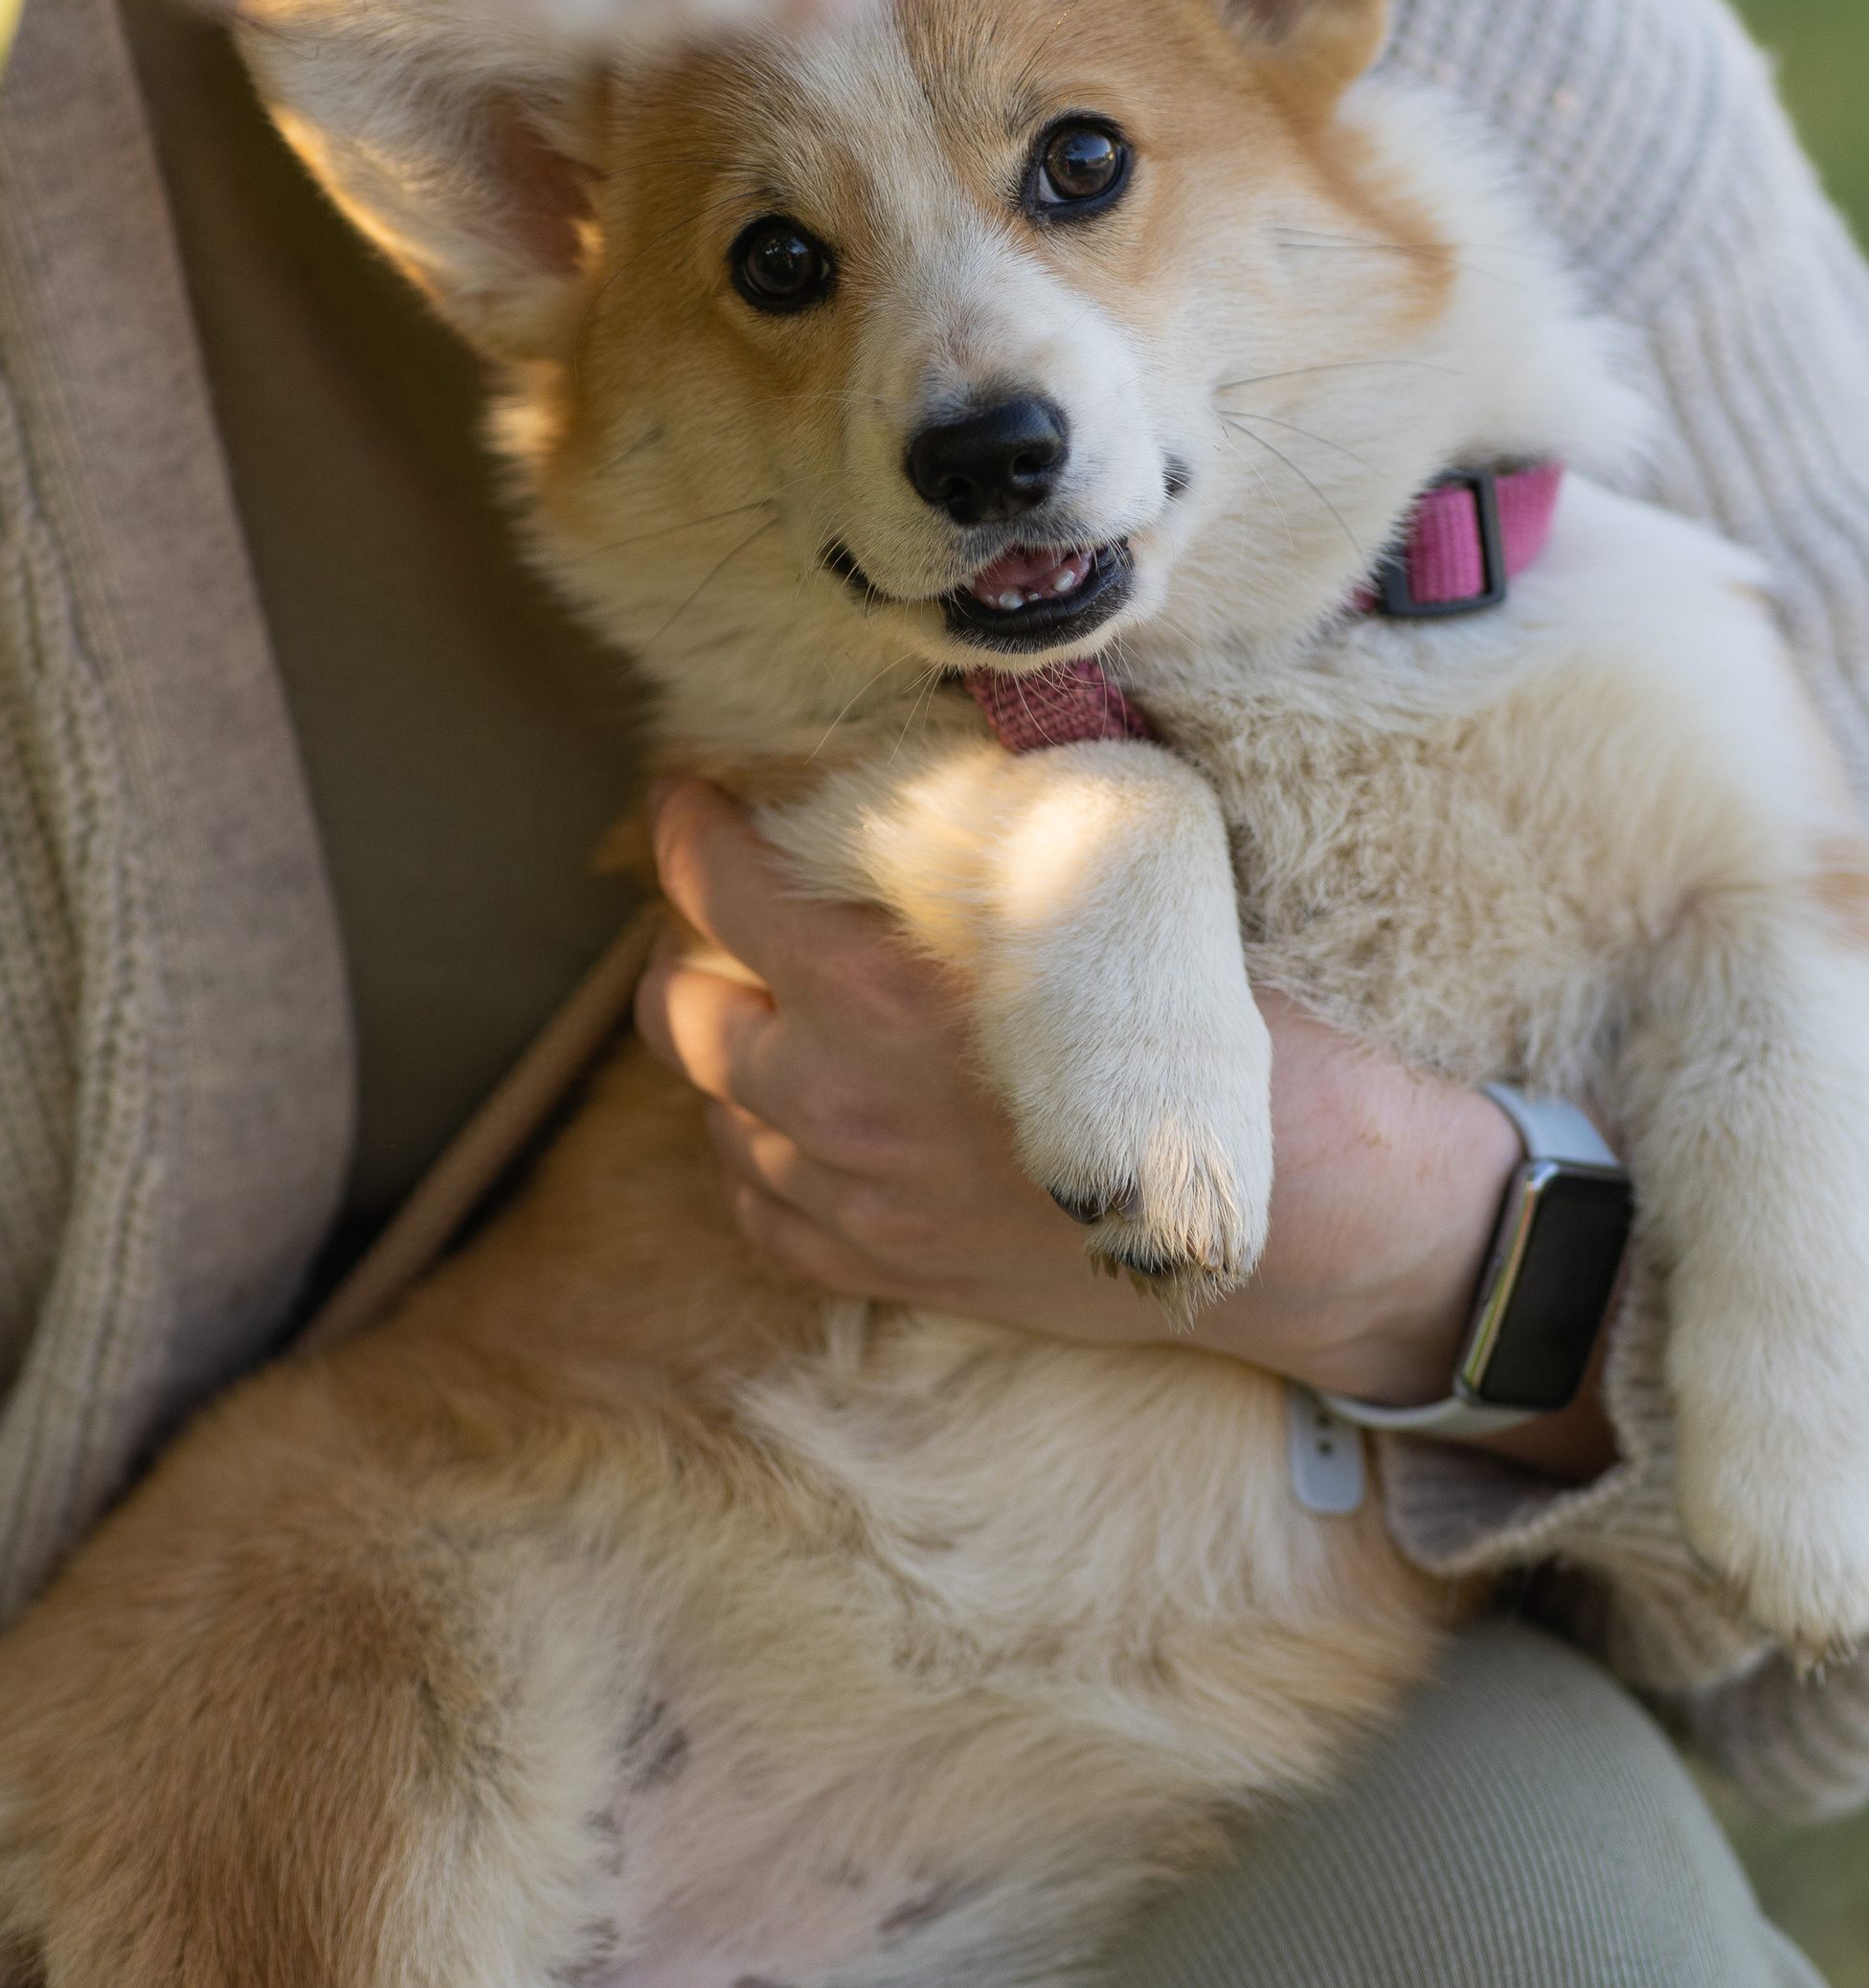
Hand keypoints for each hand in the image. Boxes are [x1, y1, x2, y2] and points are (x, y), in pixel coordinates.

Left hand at [636, 778, 1616, 1482]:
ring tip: (772, 1009)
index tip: (687, 795)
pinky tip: (793, 1123)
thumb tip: (955, 718)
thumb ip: (990, 825)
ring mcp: (856, 1198)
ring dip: (729, 1052)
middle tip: (729, 910)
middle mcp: (840, 1099)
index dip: (688, 827)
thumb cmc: (1220, 1021)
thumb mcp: (1107, 881)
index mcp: (878, 987)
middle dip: (692, 946)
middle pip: (683, 1010)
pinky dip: (759, 1156)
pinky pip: (763, 1210)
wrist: (1303, 1206)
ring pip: (716, 1113)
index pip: (717, 887)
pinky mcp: (889, 1269)